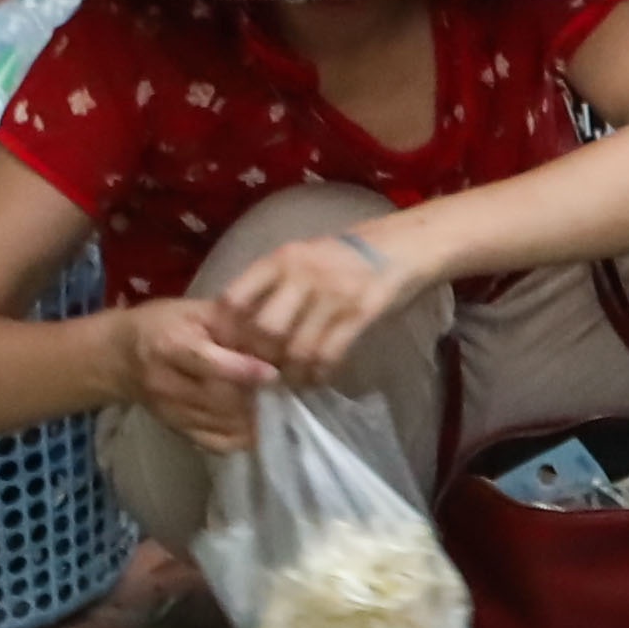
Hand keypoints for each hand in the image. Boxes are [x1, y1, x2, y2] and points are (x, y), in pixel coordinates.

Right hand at [103, 299, 278, 449]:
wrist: (119, 356)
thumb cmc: (163, 324)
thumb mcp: (193, 310)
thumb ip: (230, 321)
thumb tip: (270, 335)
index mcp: (171, 346)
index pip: (209, 364)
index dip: (243, 370)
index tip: (272, 373)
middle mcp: (167, 383)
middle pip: (219, 399)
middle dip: (252, 393)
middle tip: (276, 384)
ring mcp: (170, 411)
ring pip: (220, 424)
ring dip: (251, 415)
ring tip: (265, 398)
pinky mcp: (176, 429)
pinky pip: (214, 443)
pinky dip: (239, 436)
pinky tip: (252, 420)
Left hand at [201, 222, 424, 386]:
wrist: (402, 246)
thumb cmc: (345, 256)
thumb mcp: (302, 257)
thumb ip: (273, 284)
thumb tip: (241, 327)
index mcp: (280, 259)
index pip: (234, 298)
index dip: (226, 332)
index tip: (229, 351)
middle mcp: (302, 274)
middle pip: (263, 330)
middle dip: (260, 359)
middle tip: (262, 374)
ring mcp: (332, 294)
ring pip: (296, 349)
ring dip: (291, 373)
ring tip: (292, 382)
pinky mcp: (360, 312)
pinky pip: (329, 354)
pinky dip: (319, 374)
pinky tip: (318, 378)